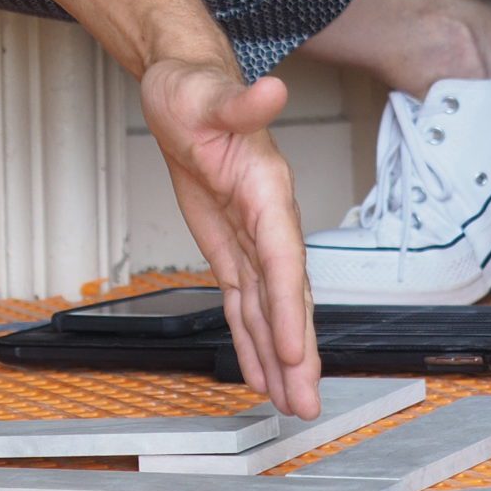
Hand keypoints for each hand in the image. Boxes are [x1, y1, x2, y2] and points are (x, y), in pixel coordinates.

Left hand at [140, 59, 320, 417]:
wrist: (185, 86)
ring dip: (281, 357)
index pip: (284, 258)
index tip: (296, 353)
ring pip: (271, 307)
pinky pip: (245, 300)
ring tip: (293, 405)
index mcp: (268, 189)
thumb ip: (242, 101)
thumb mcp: (208, 93)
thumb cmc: (195, 87)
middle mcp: (269, 219)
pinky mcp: (231, 244)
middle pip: (288, 295)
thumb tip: (271, 89)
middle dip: (297, 352)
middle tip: (306, 404)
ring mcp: (251, 235)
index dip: (291, 308)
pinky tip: (262, 371)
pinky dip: (253, 337)